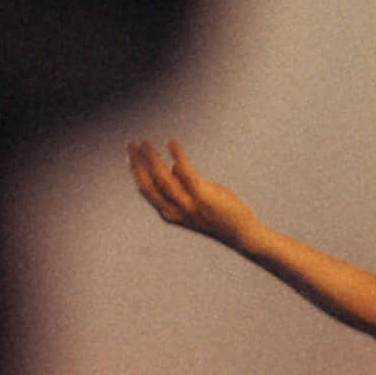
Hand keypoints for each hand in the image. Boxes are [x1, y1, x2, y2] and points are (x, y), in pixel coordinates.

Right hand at [128, 138, 266, 251]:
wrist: (243, 233)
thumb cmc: (223, 214)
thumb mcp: (198, 199)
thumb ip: (184, 185)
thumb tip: (172, 166)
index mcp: (171, 213)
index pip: (146, 190)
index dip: (136, 171)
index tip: (131, 155)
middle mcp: (175, 211)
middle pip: (148, 184)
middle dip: (137, 163)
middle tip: (131, 144)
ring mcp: (188, 205)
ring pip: (162, 178)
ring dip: (151, 158)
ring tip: (145, 141)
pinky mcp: (203, 197)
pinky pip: (186, 172)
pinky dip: (177, 155)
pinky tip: (171, 143)